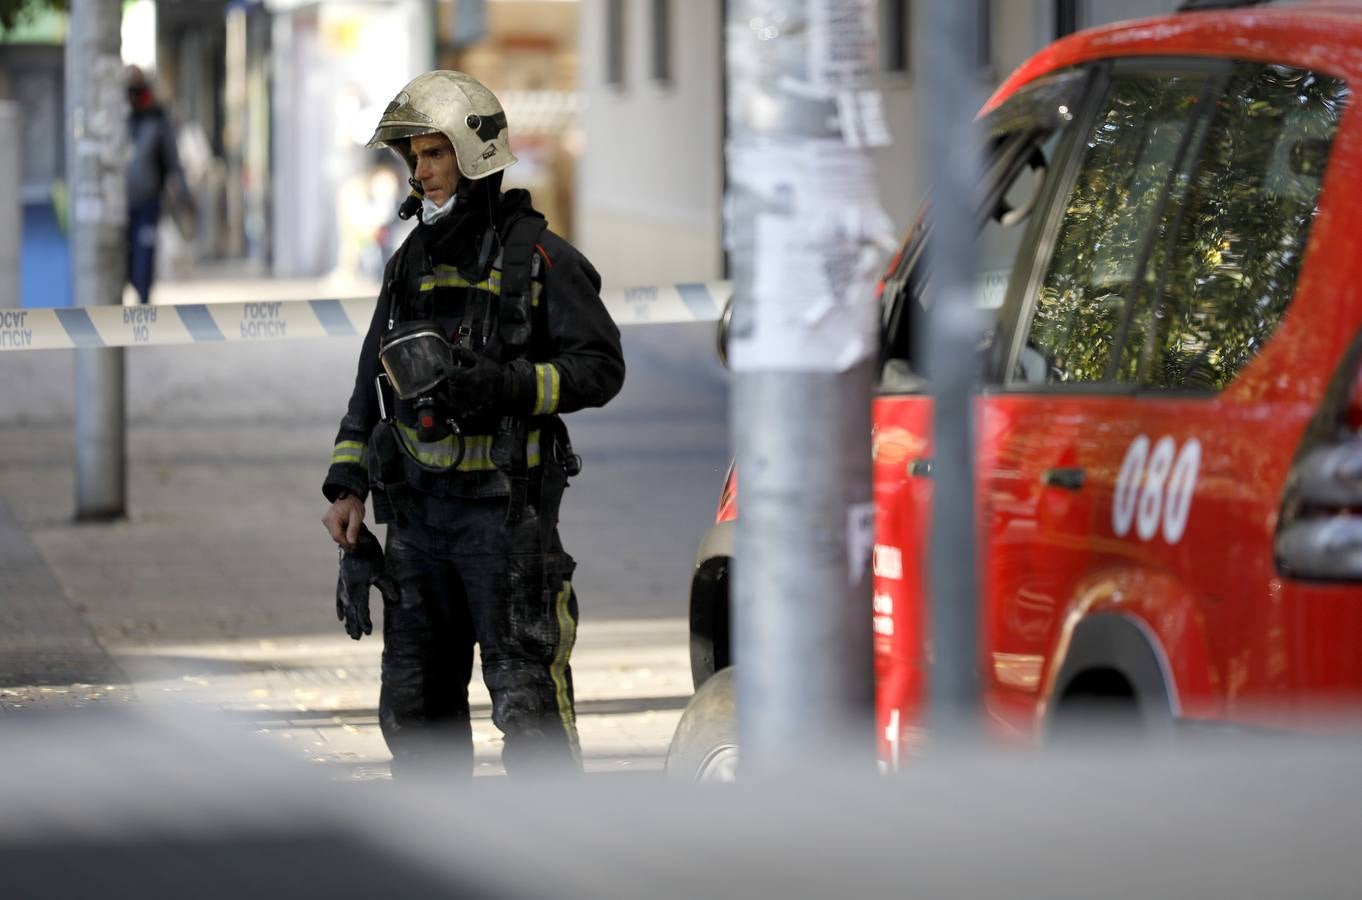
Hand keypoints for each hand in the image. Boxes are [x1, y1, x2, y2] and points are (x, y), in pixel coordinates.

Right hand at [322, 494, 365, 550]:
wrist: (349, 496)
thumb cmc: (353, 504)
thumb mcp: (356, 517)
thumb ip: (353, 530)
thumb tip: (351, 542)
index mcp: (332, 518)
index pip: (337, 536)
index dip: (346, 543)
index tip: (354, 546)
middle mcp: (326, 520)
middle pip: (336, 537)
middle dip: (346, 541)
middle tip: (356, 544)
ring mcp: (326, 521)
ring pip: (335, 535)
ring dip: (344, 537)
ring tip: (354, 536)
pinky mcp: (328, 522)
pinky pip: (335, 531)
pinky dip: (342, 533)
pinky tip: (349, 532)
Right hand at [335, 525, 394, 640]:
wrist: (355, 542)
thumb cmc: (370, 556)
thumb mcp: (380, 571)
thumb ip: (387, 586)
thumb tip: (395, 599)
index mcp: (358, 588)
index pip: (361, 609)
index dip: (365, 622)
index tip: (369, 632)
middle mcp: (348, 589)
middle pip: (351, 612)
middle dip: (354, 626)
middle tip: (357, 638)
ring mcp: (343, 587)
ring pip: (345, 608)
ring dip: (348, 621)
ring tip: (350, 633)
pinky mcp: (341, 583)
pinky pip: (339, 599)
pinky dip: (340, 609)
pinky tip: (341, 617)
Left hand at [445, 348, 510, 413]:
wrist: (504, 383)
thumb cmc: (491, 370)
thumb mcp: (479, 359)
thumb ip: (464, 353)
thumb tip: (451, 347)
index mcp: (473, 376)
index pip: (453, 374)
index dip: (445, 369)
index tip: (443, 367)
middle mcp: (472, 389)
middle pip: (451, 385)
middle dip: (446, 379)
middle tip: (444, 375)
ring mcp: (472, 399)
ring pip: (453, 397)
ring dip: (447, 390)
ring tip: (446, 384)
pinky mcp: (472, 405)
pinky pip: (457, 406)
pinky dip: (449, 402)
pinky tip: (446, 396)